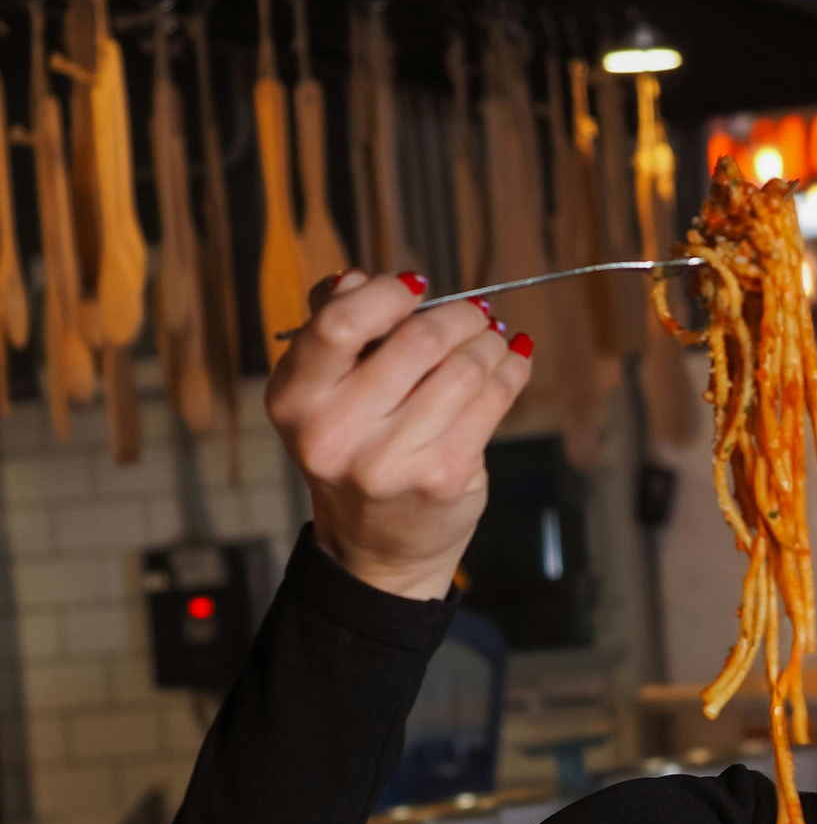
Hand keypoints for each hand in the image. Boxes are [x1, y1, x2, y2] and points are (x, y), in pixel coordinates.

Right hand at [266, 270, 532, 600]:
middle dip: (459, 316)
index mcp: (295, 399)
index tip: (417, 286)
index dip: (388, 294)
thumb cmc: (356, 450)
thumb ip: (335, 329)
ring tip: (493, 340)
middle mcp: (335, 433)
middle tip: (475, 313)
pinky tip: (512, 362)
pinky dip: (511, 371)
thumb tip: (358, 276)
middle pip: (417, 340)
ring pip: (465, 368)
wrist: (376, 547)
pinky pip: (493, 401)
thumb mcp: (324, 394)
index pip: (340, 323)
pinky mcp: (443, 476)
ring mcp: (391, 460)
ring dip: (490, 342)